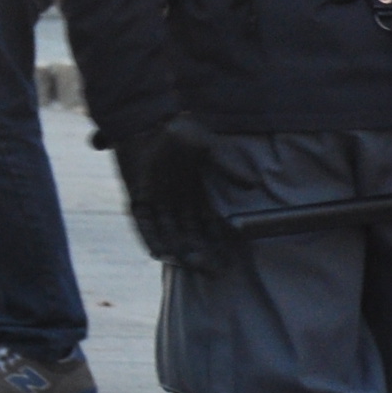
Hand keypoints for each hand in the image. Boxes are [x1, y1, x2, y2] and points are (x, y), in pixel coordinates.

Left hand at [113, 115, 234, 271]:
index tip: (229, 262)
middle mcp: (178, 205)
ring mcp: (158, 204)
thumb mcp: (208, 150)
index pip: (210, 230)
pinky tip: (159, 253)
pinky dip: (150, 239)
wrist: (147, 121)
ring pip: (170, 236)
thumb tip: (253, 184)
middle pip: (191, 239)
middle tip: (213, 270)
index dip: (219, 246)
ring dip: (179, 251)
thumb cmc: (180, 133)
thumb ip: (227, 167)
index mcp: (198, 198)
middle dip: (202, 255)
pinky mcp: (138, 201)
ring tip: (192, 263)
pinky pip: (144, 227)